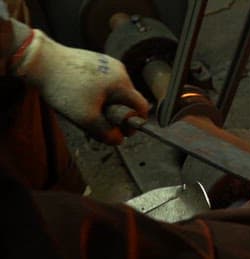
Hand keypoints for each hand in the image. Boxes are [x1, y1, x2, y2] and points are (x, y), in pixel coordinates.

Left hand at [13, 28, 148, 144]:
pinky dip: (96, 93)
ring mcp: (107, 63)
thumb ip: (106, 133)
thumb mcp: (86, 118)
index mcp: (122, 83)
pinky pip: (104, 82)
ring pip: (114, 91)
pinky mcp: (95, 60)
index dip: (134, 123)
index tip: (120, 131)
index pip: (141, 107)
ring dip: (105, 104)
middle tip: (96, 122)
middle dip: (115, 114)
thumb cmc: (65, 89)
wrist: (40, 61)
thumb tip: (119, 139)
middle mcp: (120, 70)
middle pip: (127, 100)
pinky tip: (79, 95)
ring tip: (84, 108)